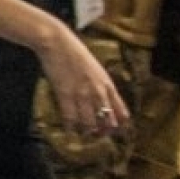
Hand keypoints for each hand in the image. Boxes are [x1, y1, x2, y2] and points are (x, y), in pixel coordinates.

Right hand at [35, 20, 126, 134]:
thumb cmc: (76, 53)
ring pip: (89, 123)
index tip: (114, 130)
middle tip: (97, 135)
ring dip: (86, 131)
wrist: (58, 43)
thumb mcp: (96, 69)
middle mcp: (98, 92)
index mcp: (108, 85)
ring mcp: (82, 94)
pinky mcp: (65, 94)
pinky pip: (70, 117)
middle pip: (106, 121)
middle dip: (103, 132)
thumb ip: (101, 85)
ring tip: (83, 133)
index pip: (121, 112)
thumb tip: (102, 100)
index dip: (119, 125)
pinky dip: (70, 126)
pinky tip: (69, 129)